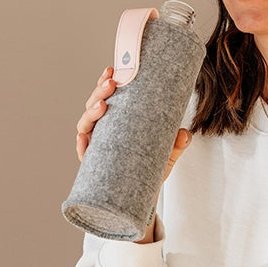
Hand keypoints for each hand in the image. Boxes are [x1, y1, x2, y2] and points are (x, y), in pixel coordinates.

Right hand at [75, 65, 190, 181]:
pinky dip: (82, 145)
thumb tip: (185, 134)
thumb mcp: (169, 153)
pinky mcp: (95, 166)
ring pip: (87, 125)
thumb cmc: (153, 167)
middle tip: (111, 84)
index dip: (106, 82)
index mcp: (117, 121)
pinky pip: (85, 154)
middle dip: (99, 92)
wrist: (145, 197)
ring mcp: (97, 147)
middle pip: (94, 106)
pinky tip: (84, 137)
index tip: (112, 69)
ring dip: (90, 113)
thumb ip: (178, 143)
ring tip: (102, 106)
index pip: (108, 97)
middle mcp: (104, 132)